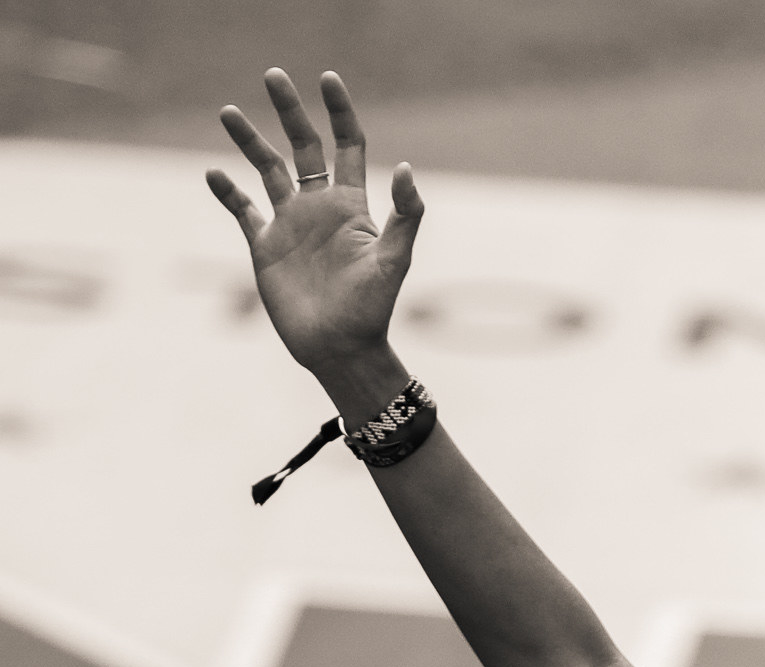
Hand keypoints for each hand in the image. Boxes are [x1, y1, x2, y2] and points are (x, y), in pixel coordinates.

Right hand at [206, 69, 422, 392]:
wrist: (339, 349)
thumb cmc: (371, 310)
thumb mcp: (393, 261)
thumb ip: (404, 216)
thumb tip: (406, 169)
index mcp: (352, 206)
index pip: (348, 146)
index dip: (340, 112)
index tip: (327, 79)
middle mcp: (320, 208)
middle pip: (303, 147)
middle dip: (290, 111)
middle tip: (273, 74)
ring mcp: (290, 225)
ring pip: (267, 170)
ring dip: (249, 141)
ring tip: (229, 111)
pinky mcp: (265, 246)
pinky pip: (243, 210)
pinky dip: (227, 191)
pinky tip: (213, 173)